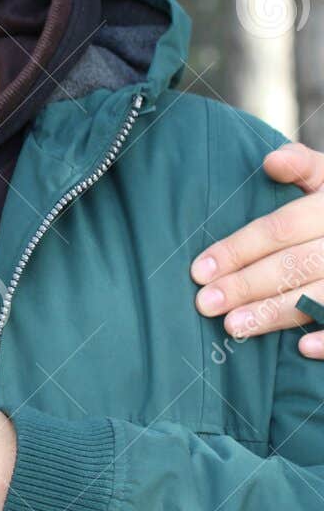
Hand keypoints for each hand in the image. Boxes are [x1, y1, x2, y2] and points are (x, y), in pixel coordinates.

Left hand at [192, 142, 323, 358]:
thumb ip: (303, 167)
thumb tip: (271, 161)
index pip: (281, 229)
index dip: (238, 249)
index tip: (199, 270)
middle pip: (296, 266)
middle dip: (247, 285)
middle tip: (206, 304)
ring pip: (320, 297)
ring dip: (276, 314)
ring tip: (234, 327)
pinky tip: (303, 349)